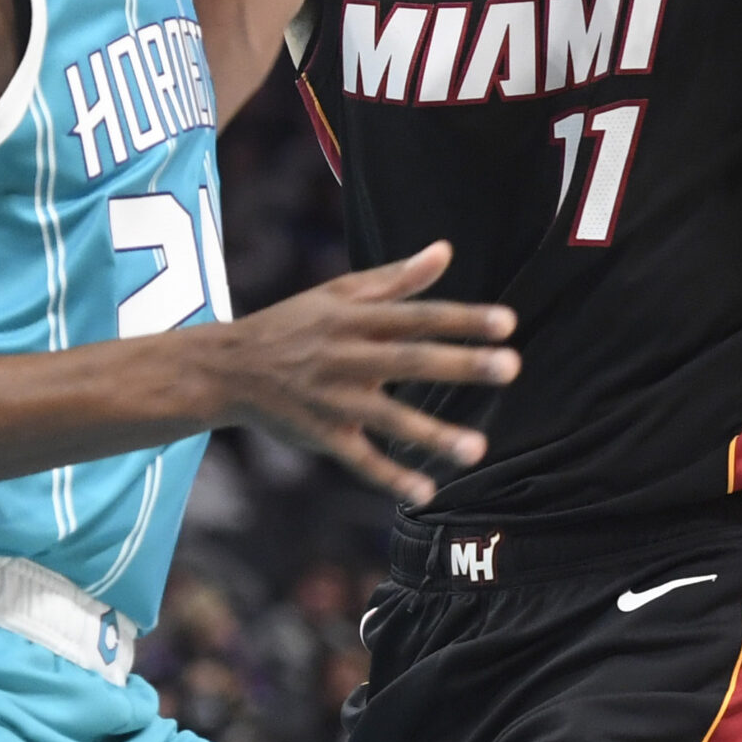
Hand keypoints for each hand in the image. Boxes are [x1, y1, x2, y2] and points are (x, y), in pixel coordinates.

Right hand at [206, 241, 518, 504]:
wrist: (230, 368)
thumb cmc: (295, 324)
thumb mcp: (339, 292)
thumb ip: (396, 278)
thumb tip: (446, 250)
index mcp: (354, 318)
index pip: (418, 316)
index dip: (462, 319)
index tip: (508, 323)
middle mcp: (346, 356)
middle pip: (410, 359)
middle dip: (461, 364)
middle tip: (511, 367)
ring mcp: (334, 399)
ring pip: (388, 417)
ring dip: (433, 433)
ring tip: (477, 448)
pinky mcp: (322, 435)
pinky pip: (359, 460)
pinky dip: (390, 477)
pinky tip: (427, 492)